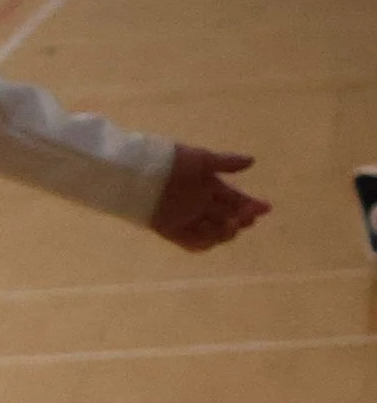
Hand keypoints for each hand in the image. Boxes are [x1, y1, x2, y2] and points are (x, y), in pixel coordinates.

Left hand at [149, 144, 269, 253]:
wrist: (137, 170)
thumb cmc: (170, 161)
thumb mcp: (200, 159)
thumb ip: (225, 163)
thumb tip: (252, 161)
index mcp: (208, 186)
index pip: (235, 199)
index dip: (250, 204)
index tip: (264, 208)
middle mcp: (200, 204)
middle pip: (227, 216)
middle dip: (242, 218)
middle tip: (247, 216)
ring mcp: (187, 219)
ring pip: (213, 232)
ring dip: (226, 232)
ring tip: (232, 224)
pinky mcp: (171, 230)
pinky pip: (191, 243)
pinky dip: (204, 243)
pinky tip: (214, 238)